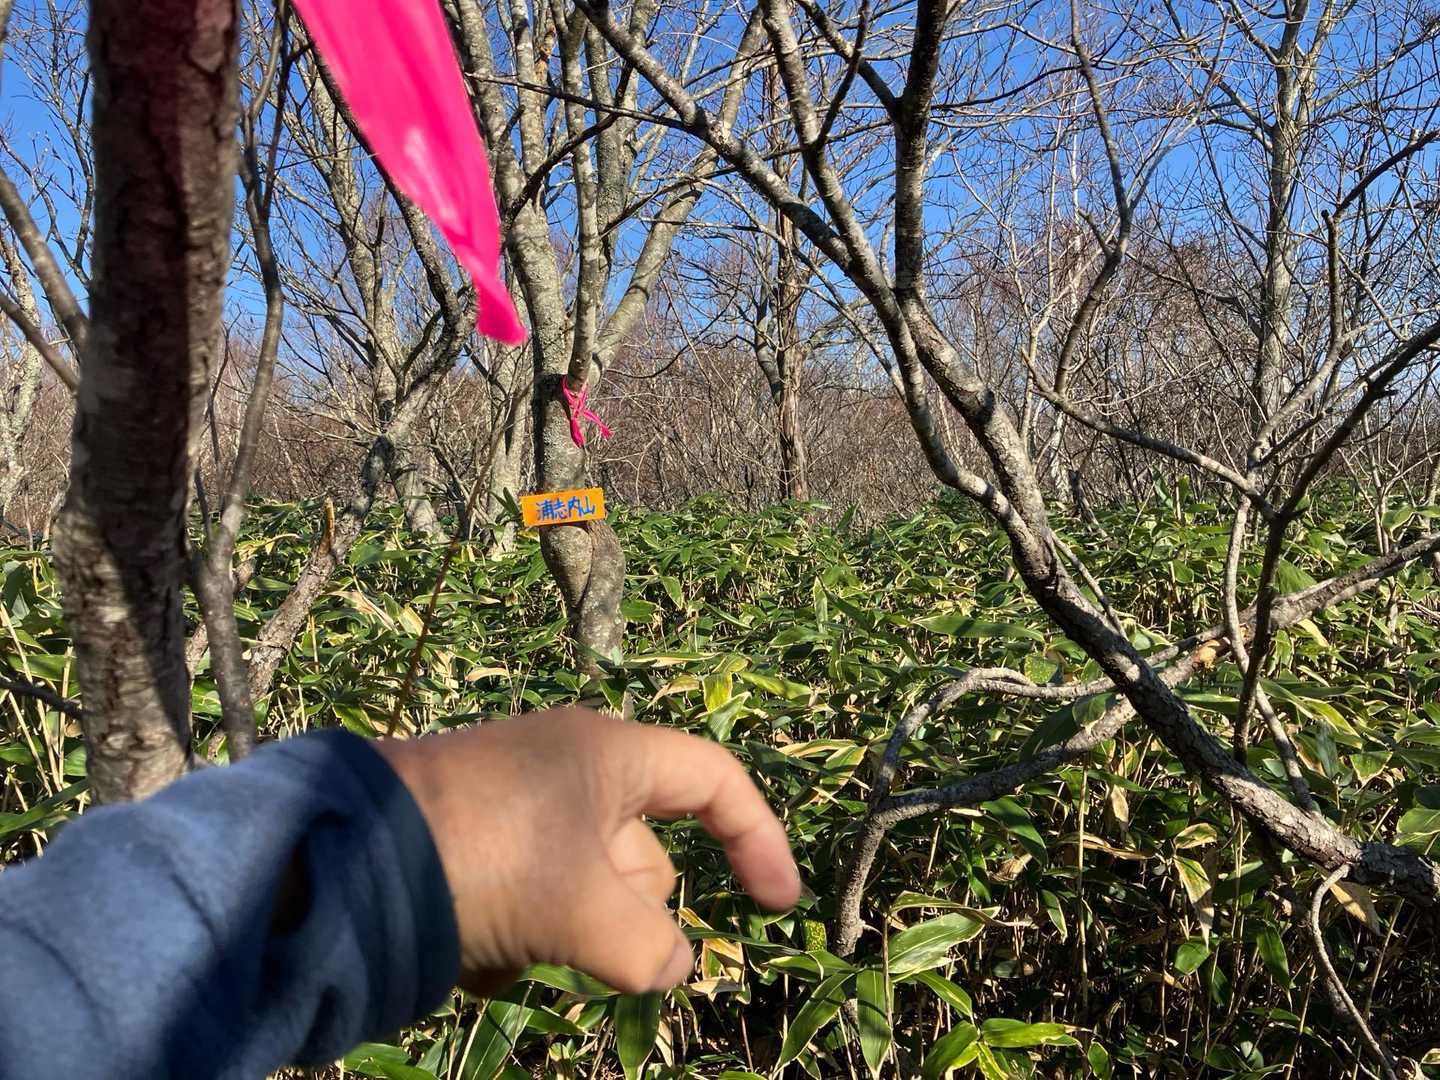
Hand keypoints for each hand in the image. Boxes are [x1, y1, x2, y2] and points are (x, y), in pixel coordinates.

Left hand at [374, 708, 800, 996]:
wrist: (335, 857)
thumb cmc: (482, 855)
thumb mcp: (582, 909)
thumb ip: (649, 947)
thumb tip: (669, 967)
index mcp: (607, 755)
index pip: (713, 780)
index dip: (757, 838)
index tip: (776, 907)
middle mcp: (566, 773)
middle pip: (644, 857)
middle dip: (619, 914)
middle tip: (573, 934)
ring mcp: (515, 811)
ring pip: (583, 893)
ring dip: (561, 936)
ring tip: (506, 942)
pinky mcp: (469, 847)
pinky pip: (528, 903)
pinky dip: (513, 937)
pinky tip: (468, 948)